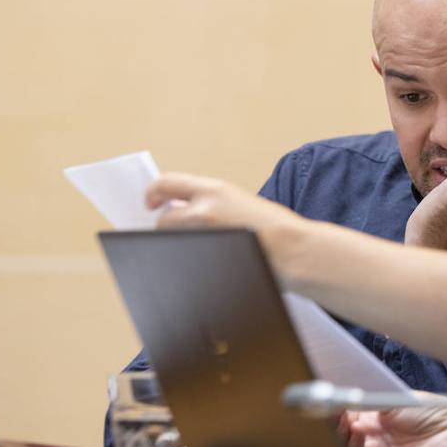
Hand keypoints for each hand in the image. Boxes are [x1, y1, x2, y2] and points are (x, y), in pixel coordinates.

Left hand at [146, 172, 304, 264]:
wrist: (295, 249)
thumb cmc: (277, 230)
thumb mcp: (242, 204)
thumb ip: (213, 204)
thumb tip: (186, 213)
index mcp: (214, 190)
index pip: (167, 184)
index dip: (154, 193)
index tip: (151, 203)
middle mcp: (204, 207)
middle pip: (164, 218)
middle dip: (166, 228)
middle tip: (175, 234)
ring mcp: (203, 233)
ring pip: (171, 241)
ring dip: (176, 244)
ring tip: (196, 249)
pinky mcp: (205, 256)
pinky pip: (182, 259)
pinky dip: (185, 261)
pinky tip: (203, 263)